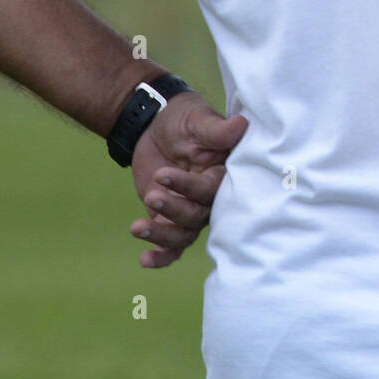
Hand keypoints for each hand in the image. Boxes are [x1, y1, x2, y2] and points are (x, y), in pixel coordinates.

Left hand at [129, 92, 247, 268]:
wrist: (154, 124)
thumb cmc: (183, 118)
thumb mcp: (197, 119)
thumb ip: (216, 130)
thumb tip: (241, 124)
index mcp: (223, 173)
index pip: (211, 190)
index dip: (189, 187)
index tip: (163, 174)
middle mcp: (210, 197)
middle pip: (198, 216)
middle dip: (174, 210)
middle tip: (151, 194)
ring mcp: (190, 210)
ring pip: (184, 234)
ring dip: (162, 235)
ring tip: (136, 227)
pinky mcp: (170, 219)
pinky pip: (171, 246)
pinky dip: (161, 257)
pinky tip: (144, 260)